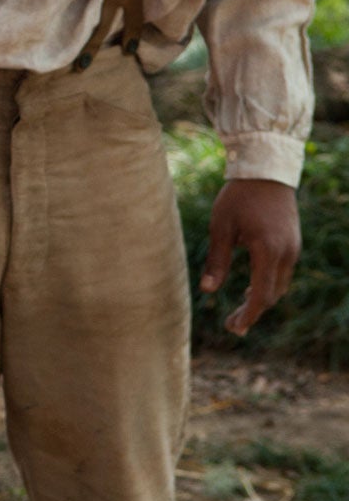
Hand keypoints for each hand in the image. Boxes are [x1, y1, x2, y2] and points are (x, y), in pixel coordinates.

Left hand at [200, 178, 300, 335]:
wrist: (266, 172)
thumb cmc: (238, 197)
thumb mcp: (220, 228)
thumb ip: (217, 261)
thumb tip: (207, 290)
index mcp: (268, 251)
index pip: (261, 295)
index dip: (248, 315)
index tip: (234, 328)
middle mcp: (286, 253)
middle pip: (272, 294)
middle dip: (252, 311)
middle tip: (231, 325)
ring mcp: (293, 248)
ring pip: (279, 285)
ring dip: (260, 299)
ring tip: (239, 311)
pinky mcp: (292, 243)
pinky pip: (281, 272)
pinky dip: (267, 284)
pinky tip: (249, 288)